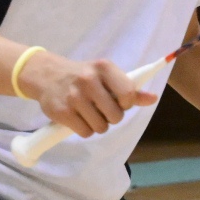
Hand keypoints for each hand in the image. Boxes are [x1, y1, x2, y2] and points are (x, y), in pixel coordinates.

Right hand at [19, 52, 153, 138]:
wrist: (47, 75)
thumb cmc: (83, 76)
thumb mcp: (106, 76)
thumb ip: (129, 88)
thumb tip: (153, 99)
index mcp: (104, 68)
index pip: (128, 94)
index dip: (126, 104)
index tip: (117, 102)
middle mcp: (88, 80)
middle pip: (116, 116)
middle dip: (111, 117)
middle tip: (101, 109)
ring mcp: (74, 96)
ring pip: (101, 127)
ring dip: (97, 125)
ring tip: (88, 113)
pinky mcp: (62, 112)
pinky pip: (85, 132)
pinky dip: (84, 129)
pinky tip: (78, 118)